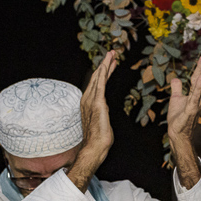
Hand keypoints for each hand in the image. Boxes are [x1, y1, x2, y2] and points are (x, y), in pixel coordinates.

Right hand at [67, 50, 117, 191]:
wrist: (94, 147)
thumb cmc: (99, 138)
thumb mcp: (102, 122)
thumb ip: (102, 113)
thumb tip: (104, 112)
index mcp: (89, 103)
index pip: (97, 84)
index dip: (103, 73)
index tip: (109, 64)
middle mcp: (88, 99)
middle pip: (97, 78)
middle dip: (105, 65)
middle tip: (112, 53)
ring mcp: (91, 100)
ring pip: (99, 78)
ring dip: (105, 65)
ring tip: (112, 55)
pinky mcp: (97, 103)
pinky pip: (101, 84)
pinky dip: (104, 74)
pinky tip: (107, 65)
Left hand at [168, 49, 200, 189]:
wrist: (178, 134)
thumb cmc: (179, 119)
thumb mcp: (176, 99)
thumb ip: (177, 88)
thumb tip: (175, 78)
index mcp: (196, 93)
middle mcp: (199, 96)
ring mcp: (196, 102)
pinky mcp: (190, 109)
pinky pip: (195, 96)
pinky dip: (198, 87)